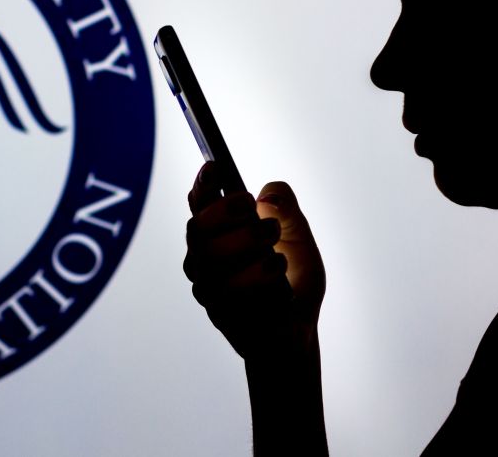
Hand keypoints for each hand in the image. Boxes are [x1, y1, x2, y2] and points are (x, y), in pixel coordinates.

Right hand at [184, 161, 324, 357]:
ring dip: (250, 251)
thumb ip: (286, 212)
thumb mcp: (299, 239)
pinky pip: (232, 292)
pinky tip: (279, 283)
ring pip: (212, 259)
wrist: (296, 330)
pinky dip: (263, 284)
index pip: (200, 203)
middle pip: (198, 228)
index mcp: (218, 233)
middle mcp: (204, 257)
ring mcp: (207, 285)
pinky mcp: (218, 313)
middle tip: (260, 216)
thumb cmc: (290, 281)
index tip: (215, 167)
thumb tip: (269, 194)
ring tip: (278, 256)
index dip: (203, 184)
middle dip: (228, 215)